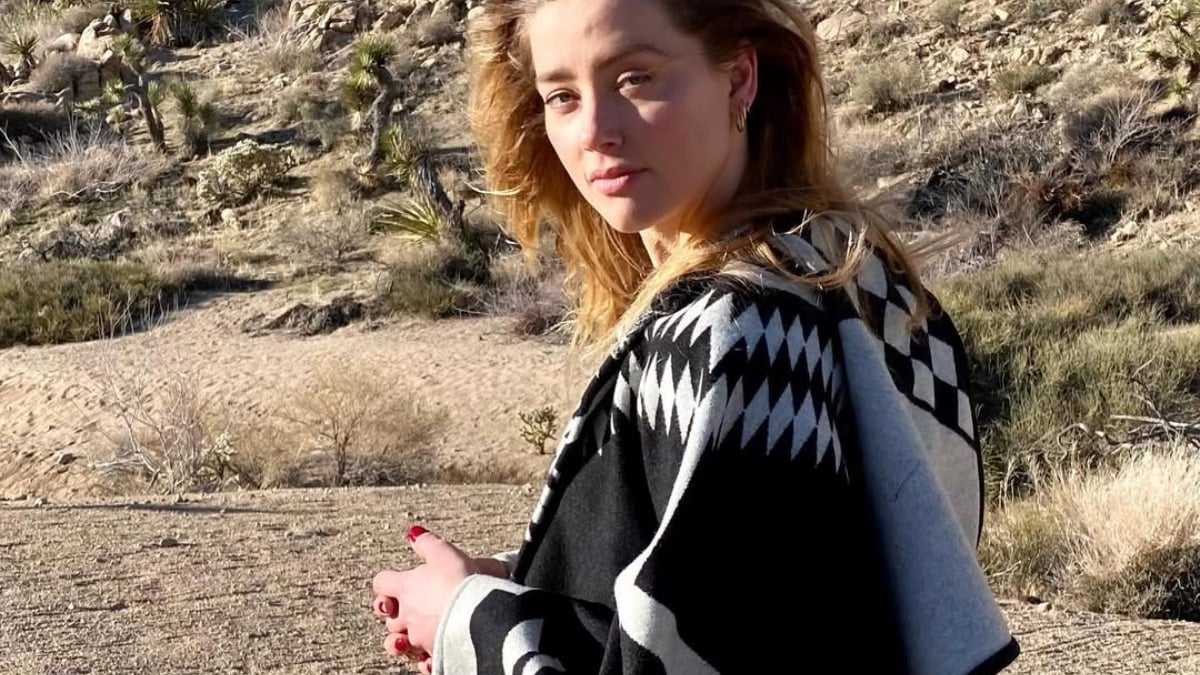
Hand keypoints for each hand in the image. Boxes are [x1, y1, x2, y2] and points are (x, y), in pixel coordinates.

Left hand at [372, 526, 479, 658]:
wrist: (478, 612)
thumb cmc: (459, 581)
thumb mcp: (444, 552)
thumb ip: (426, 543)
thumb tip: (413, 533)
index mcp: (407, 588)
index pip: (382, 583)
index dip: (387, 581)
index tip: (397, 580)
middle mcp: (408, 615)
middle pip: (388, 617)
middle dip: (395, 614)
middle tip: (408, 607)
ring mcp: (419, 637)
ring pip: (399, 642)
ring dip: (403, 639)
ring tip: (412, 635)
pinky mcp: (434, 653)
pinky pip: (421, 660)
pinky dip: (423, 658)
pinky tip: (429, 654)